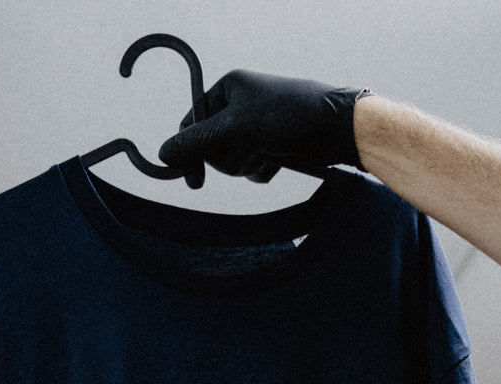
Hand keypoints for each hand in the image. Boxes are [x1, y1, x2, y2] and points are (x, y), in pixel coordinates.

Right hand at [159, 70, 371, 181]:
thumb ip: (198, 142)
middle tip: (246, 152)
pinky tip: (279, 160)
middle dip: (227, 157)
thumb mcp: (236, 128)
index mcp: (228, 88)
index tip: (192, 178)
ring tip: (267, 153)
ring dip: (246, 164)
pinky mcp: (271, 146)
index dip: (190, 150)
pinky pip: (252, 168)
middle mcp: (240, 106)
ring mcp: (256, 127)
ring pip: (232, 161)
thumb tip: (164, 154)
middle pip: (211, 146)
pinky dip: (262, 170)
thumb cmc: (289, 116)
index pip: (193, 122)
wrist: (336, 128)